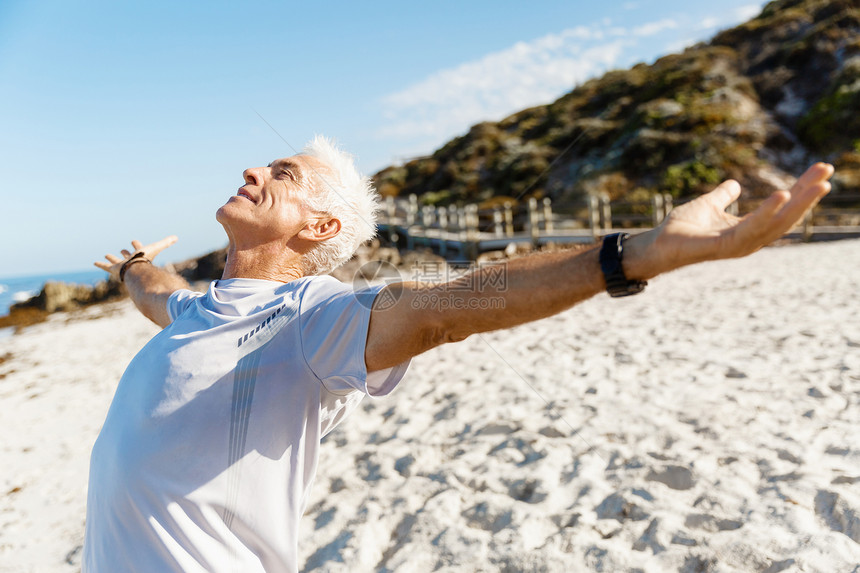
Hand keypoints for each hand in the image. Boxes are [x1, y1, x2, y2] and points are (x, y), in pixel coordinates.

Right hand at [94, 235, 177, 280]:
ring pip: (116, 261)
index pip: (138, 249)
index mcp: (140, 256)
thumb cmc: (146, 259)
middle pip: (128, 256)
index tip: (134, 241)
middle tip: (122, 250)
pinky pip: (106, 267)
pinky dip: (101, 265)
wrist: (137, 270)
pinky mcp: (115, 270)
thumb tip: (177, 237)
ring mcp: (123, 265)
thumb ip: (166, 242)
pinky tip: (95, 263)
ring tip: (107, 255)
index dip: (136, 245)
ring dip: (112, 258)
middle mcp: (131, 261)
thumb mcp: (157, 247)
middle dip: (125, 253)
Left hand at [632, 163, 833, 277]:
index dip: (801, 190)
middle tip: (827, 171)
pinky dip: (768, 211)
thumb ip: (723, 196)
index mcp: (749, 229)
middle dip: (808, 194)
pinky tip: (782, 194)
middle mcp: (750, 239)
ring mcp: (739, 244)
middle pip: (787, 216)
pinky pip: (751, 228)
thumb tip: (735, 184)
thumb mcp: (708, 205)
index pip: (782, 209)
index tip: (820, 169)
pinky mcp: (724, 246)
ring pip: (777, 223)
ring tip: (817, 183)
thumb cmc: (681, 229)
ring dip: (799, 203)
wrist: (657, 244)